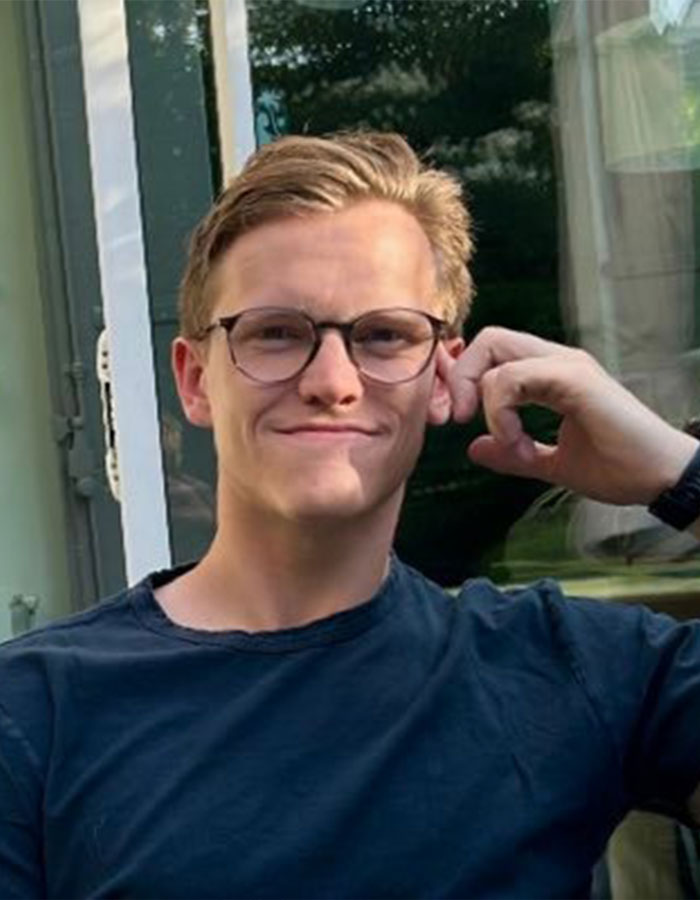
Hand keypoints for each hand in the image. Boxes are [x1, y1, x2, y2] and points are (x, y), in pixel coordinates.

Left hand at [437, 327, 697, 505]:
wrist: (663, 479)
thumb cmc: (620, 468)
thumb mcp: (553, 465)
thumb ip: (514, 455)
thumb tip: (474, 448)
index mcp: (552, 374)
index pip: (493, 352)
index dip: (465, 379)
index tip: (461, 422)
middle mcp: (558, 361)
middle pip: (488, 339)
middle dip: (460, 377)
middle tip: (460, 420)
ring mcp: (567, 365)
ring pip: (494, 350)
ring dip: (482, 398)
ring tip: (506, 442)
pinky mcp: (575, 378)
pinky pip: (513, 377)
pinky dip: (501, 410)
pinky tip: (517, 442)